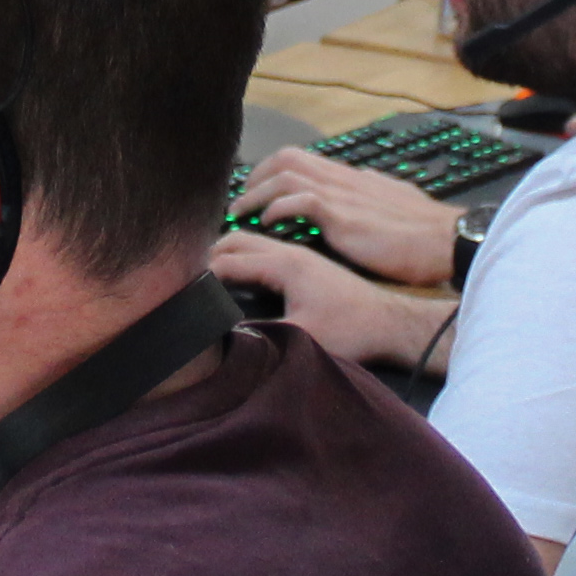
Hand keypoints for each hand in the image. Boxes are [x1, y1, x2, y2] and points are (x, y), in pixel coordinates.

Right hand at [209, 233, 448, 369]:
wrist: (391, 322)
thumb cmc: (352, 329)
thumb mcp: (302, 335)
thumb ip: (261, 332)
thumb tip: (227, 332)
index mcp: (285, 264)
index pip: (229, 260)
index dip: (203, 274)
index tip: (184, 290)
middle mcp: (290, 252)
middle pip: (236, 240)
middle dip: (209, 256)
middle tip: (189, 277)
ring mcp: (299, 255)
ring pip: (251, 240)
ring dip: (227, 251)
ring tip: (207, 271)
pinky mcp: (307, 262)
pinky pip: (265, 247)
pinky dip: (245, 253)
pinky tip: (242, 271)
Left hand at [224, 149, 454, 285]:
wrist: (448, 239)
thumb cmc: (427, 231)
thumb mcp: (398, 202)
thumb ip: (377, 192)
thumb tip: (366, 185)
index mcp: (354, 177)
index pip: (305, 160)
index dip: (273, 172)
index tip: (257, 191)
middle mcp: (344, 178)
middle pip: (287, 158)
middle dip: (256, 177)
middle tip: (240, 202)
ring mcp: (343, 193)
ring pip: (285, 174)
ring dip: (256, 193)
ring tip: (240, 215)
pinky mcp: (343, 214)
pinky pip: (300, 200)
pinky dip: (277, 208)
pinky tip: (268, 223)